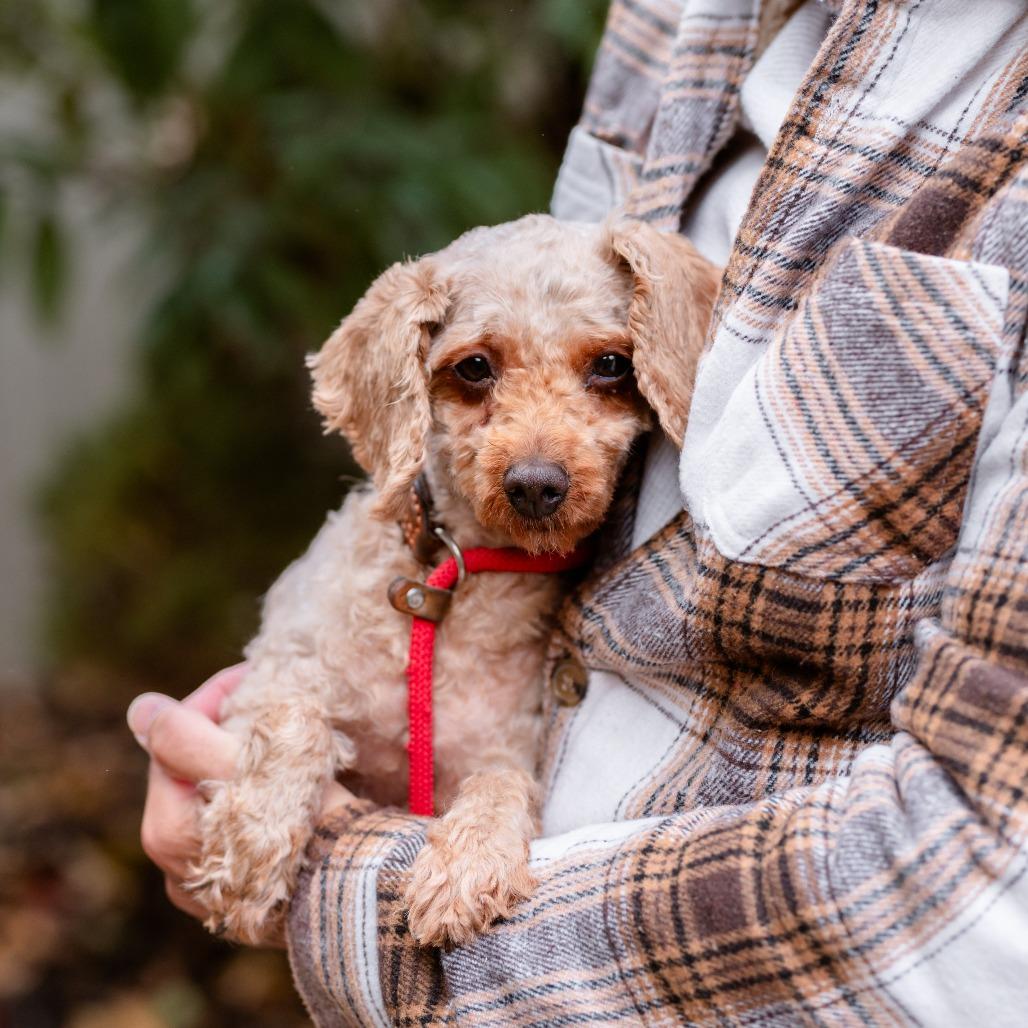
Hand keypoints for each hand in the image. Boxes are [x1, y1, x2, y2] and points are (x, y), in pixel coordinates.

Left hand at [127, 664, 350, 945]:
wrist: (355, 892)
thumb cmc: (301, 821)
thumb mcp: (244, 765)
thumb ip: (184, 737)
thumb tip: (139, 708)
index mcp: (166, 827)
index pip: (175, 737)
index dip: (215, 697)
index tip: (256, 676)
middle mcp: (174, 863)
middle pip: (190, 769)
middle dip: (224, 730)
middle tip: (268, 704)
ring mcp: (207, 885)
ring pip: (215, 799)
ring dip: (243, 764)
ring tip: (281, 743)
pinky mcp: (242, 897)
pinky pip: (238, 831)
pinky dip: (256, 802)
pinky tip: (287, 791)